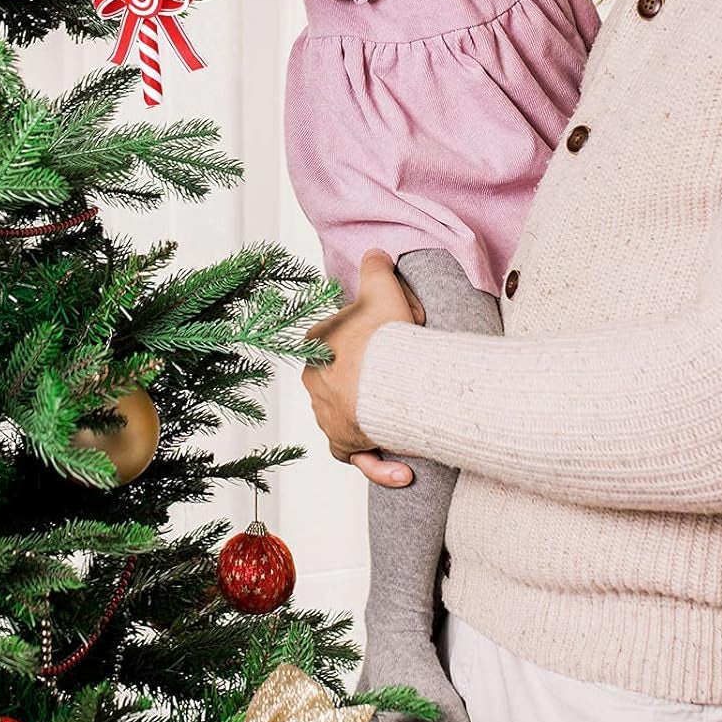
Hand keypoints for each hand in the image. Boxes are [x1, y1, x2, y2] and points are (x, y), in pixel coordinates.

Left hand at [302, 250, 422, 487]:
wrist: (395, 380)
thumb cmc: (388, 335)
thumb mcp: (384, 289)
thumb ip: (376, 268)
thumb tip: (375, 252)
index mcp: (317, 343)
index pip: (338, 341)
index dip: (369, 341)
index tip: (395, 343)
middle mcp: (315, 380)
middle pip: (344, 380)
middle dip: (371, 383)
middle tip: (404, 382)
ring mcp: (326, 413)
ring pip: (348, 417)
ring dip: (375, 421)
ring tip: (406, 422)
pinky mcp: (342, 441)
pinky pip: (356, 455)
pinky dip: (377, 463)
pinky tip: (404, 469)